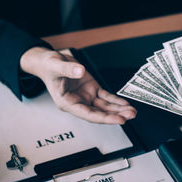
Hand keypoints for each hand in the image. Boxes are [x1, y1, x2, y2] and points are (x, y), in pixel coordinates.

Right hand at [20, 47, 136, 123]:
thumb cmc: (49, 67)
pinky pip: (106, 97)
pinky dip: (116, 101)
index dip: (104, 118)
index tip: (118, 120)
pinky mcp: (92, 90)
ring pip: (105, 107)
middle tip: (130, 116)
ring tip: (132, 112)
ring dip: (119, 110)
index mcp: (67, 102)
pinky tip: (125, 104)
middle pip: (99, 113)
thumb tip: (80, 71)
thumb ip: (68, 69)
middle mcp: (78, 102)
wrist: (50, 62)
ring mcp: (86, 97)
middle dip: (115, 116)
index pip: (88, 114)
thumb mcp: (55, 65)